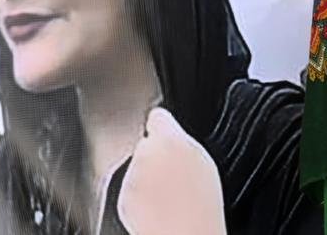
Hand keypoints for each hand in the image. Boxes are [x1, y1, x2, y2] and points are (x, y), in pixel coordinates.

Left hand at [118, 107, 225, 234]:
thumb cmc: (201, 206)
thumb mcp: (204, 164)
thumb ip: (184, 143)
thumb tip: (173, 134)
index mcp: (171, 140)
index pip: (157, 117)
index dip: (161, 126)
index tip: (162, 131)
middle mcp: (146, 154)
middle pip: (146, 145)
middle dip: (155, 157)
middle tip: (174, 177)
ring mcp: (132, 176)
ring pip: (137, 170)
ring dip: (147, 179)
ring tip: (169, 197)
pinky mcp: (122, 198)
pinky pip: (130, 192)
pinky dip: (139, 199)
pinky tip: (158, 209)